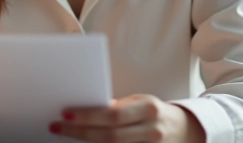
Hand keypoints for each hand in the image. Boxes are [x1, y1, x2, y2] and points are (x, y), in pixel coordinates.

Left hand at [50, 94, 205, 142]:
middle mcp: (152, 131)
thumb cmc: (154, 113)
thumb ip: (117, 107)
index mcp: (149, 109)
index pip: (113, 114)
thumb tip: (87, 107)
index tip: (65, 114)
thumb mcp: (138, 103)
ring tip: (66, 139)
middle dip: (80, 133)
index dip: (88, 116)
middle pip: (110, 137)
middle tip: (57, 128)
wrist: (184, 130)